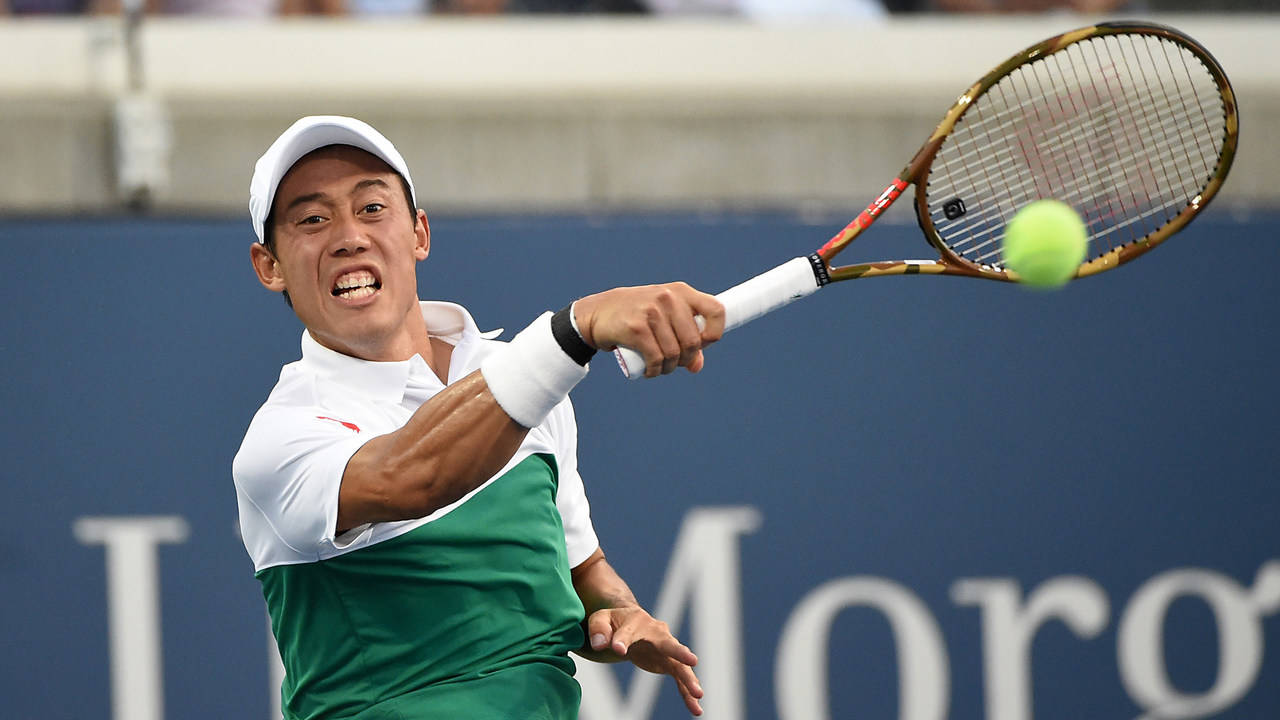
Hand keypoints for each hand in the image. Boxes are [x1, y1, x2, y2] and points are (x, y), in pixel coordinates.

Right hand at [573, 283, 724, 377]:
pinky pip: (656, 358)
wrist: (597, 313)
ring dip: (668, 368)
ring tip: (659, 368)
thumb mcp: (663, 320)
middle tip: (674, 363)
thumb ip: (683, 340)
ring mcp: (652, 311)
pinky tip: (650, 371)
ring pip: (674, 353)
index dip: (714, 333)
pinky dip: (655, 371)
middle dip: (686, 359)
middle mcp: (668, 298)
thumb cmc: (636, 316)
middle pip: (694, 341)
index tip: (702, 345)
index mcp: (681, 292)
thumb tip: (697, 366)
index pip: (716, 310)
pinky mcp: (636, 328)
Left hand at [585, 606, 703, 715]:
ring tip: (698, 694)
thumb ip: (598, 630)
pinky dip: (687, 693)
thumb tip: (600, 644)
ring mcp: (666, 648)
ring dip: (689, 679)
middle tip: (693, 660)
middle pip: (669, 643)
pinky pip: (680, 678)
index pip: (628, 632)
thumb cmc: (613, 622)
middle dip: (680, 653)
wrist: (630, 623)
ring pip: (680, 664)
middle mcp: (656, 633)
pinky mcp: (668, 662)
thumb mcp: (600, 620)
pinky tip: (696, 708)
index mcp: (636, 620)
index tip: (617, 649)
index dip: (622, 640)